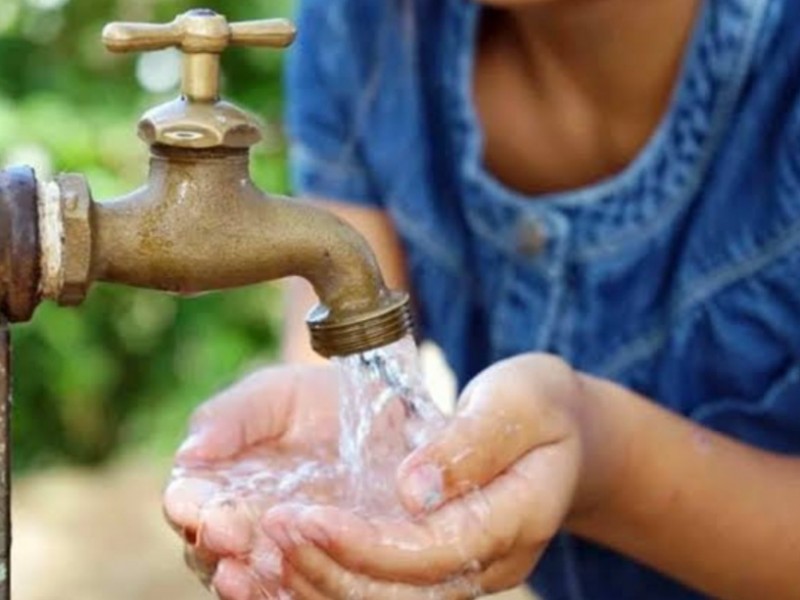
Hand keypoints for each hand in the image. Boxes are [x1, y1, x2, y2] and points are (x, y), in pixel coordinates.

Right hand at [163, 364, 343, 598]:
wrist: (376, 414)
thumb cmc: (311, 400)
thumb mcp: (273, 395)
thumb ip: (231, 417)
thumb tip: (189, 453)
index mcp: (212, 485)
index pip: (187, 503)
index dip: (192, 508)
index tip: (208, 509)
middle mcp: (235, 528)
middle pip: (211, 550)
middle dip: (218, 546)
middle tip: (233, 537)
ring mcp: (276, 553)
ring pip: (250, 578)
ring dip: (251, 579)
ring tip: (258, 567)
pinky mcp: (319, 569)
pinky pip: (298, 592)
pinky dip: (292, 592)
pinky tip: (294, 587)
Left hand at [263, 354, 611, 598]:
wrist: (562, 432)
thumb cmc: (539, 405)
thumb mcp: (518, 402)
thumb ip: (471, 444)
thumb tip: (413, 489)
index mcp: (516, 519)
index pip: (432, 552)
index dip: (365, 545)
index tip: (303, 518)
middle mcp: (487, 561)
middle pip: (399, 593)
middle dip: (326, 570)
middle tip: (267, 532)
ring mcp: (462, 568)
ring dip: (316, 583)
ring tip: (258, 553)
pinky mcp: (436, 562)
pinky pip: (378, 586)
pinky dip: (327, 577)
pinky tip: (280, 560)